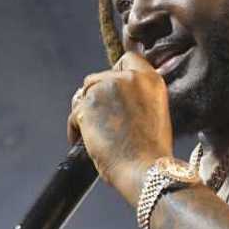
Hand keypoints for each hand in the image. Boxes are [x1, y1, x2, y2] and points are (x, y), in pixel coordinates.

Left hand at [67, 53, 172, 205]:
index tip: (111, 83)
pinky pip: (74, 112)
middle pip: (99, 76)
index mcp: (151, 80)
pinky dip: (75, 127)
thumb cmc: (151, 151)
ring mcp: (107, 88)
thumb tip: (111, 95)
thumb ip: (137, 96)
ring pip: (84, 93)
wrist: (145, 170)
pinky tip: (82, 140)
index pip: (128, 58)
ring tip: (91, 132)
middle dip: (96, 95)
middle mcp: (129, 78)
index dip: (116, 71)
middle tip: (99, 118)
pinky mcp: (88, 104)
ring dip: (84, 111)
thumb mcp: (154, 112)